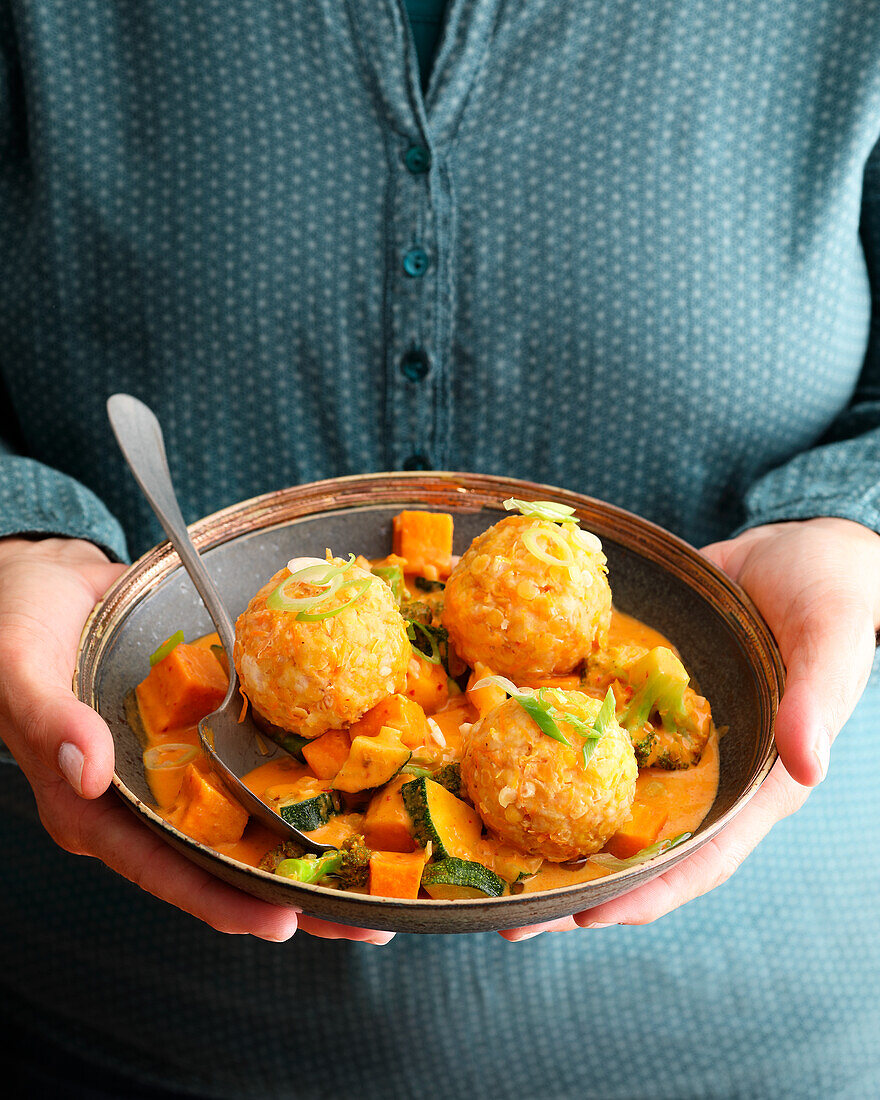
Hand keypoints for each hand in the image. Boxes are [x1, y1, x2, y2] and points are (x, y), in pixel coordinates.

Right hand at [0, 537, 393, 944]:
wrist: (46, 581)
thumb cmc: (17, 627)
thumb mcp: (19, 670)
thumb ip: (51, 723)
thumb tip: (88, 774)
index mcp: (95, 808)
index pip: (162, 869)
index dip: (221, 900)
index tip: (283, 923)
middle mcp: (144, 801)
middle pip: (222, 863)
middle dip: (291, 896)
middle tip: (363, 926)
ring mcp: (180, 768)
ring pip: (248, 823)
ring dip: (309, 851)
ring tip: (374, 878)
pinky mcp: (204, 733)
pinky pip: (252, 764)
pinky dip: (299, 782)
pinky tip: (352, 791)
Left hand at [500, 517, 879, 939]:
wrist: (799, 547)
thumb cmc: (834, 595)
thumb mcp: (833, 639)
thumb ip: (818, 698)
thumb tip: (806, 767)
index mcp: (758, 782)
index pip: (703, 858)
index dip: (648, 893)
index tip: (586, 919)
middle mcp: (706, 774)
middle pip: (638, 847)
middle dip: (576, 885)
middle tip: (506, 917)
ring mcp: (669, 742)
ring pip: (605, 798)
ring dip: (549, 831)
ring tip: (483, 858)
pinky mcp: (642, 703)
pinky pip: (594, 736)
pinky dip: (552, 754)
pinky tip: (501, 760)